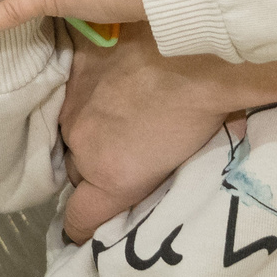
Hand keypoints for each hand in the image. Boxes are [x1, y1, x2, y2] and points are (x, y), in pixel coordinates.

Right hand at [57, 29, 229, 240]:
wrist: (195, 48)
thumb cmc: (204, 112)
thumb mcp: (183, 163)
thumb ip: (153, 186)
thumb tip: (169, 194)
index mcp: (112, 177)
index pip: (77, 220)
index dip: (83, 228)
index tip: (89, 228)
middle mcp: (84, 145)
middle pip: (78, 172)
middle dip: (96, 169)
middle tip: (128, 154)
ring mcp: (75, 105)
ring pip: (72, 131)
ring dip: (90, 131)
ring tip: (121, 117)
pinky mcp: (75, 70)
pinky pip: (72, 94)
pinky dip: (88, 95)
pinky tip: (112, 86)